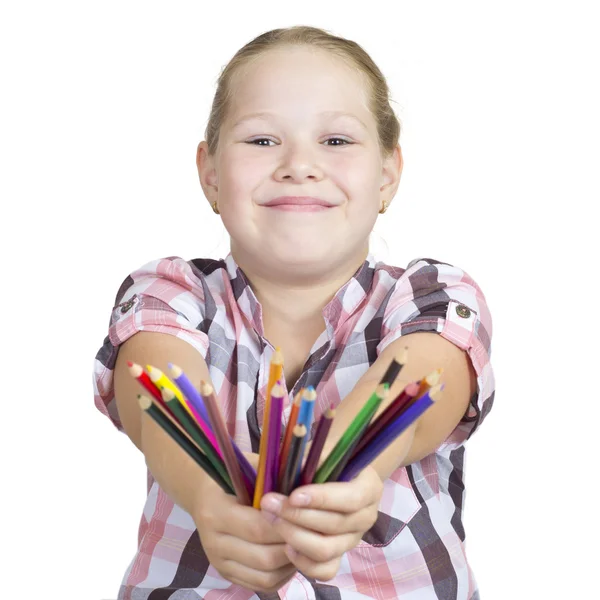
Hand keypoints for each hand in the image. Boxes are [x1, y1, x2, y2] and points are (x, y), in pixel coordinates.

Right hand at [192, 452, 296, 592]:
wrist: (203, 494)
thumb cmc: (233, 477)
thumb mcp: (250, 469)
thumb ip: (274, 478)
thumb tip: (308, 482)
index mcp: (216, 513)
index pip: (258, 528)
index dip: (285, 525)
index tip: (305, 515)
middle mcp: (214, 543)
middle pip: (263, 557)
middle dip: (292, 547)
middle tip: (311, 534)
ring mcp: (219, 563)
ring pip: (265, 576)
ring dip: (289, 564)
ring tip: (304, 545)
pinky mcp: (226, 574)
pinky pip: (261, 585)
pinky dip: (281, 575)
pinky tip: (291, 557)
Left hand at [260, 465, 383, 580]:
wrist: (330, 475)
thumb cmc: (323, 460)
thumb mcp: (322, 451)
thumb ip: (311, 459)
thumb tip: (293, 462)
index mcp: (369, 488)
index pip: (352, 498)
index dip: (323, 499)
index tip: (293, 496)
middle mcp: (366, 517)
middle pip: (335, 526)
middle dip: (297, 516)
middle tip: (269, 504)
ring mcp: (353, 540)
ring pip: (327, 550)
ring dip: (294, 536)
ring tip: (271, 519)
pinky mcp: (339, 557)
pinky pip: (324, 571)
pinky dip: (303, 562)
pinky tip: (285, 545)